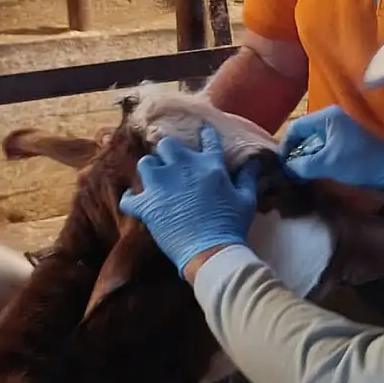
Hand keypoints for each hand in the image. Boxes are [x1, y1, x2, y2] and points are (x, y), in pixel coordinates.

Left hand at [121, 124, 257, 273]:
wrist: (211, 250)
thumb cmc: (232, 224)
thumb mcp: (247, 199)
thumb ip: (248, 177)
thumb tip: (254, 162)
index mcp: (209, 165)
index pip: (208, 140)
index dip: (205, 134)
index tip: (203, 132)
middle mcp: (182, 168)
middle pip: (167, 145)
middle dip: (168, 151)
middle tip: (172, 161)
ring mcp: (161, 185)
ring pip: (145, 164)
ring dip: (150, 170)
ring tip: (155, 179)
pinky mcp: (147, 206)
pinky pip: (129, 198)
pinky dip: (131, 200)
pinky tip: (136, 201)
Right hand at [279, 106, 383, 189]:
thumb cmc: (361, 161)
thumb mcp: (328, 164)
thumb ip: (303, 165)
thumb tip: (288, 168)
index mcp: (328, 117)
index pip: (296, 127)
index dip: (286, 146)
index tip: (282, 165)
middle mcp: (334, 118)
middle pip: (305, 134)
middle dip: (297, 153)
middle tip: (291, 172)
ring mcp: (343, 128)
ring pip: (316, 142)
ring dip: (308, 158)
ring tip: (302, 174)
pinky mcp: (349, 140)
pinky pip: (327, 146)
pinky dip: (320, 158)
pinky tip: (316, 172)